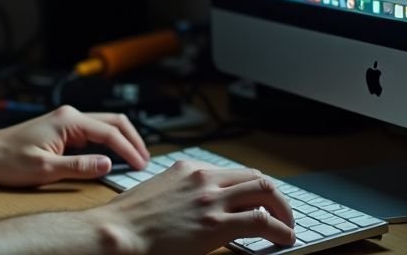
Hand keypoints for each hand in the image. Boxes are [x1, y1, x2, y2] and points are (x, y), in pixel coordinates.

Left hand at [0, 105, 149, 186]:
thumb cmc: (7, 160)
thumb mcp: (45, 169)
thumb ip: (79, 167)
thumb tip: (108, 164)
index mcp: (68, 121)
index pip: (109, 132)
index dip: (129, 149)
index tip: (141, 165)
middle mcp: (69, 116)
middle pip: (113, 122)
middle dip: (132, 140)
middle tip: (145, 159)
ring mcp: (65, 121)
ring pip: (104, 126)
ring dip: (121, 140)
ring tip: (135, 158)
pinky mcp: (61, 129)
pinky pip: (92, 133)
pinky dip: (107, 142)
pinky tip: (113, 156)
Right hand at [91, 161, 295, 254]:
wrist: (119, 231)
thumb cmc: (130, 219)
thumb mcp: (158, 193)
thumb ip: (181, 192)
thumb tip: (194, 206)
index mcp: (189, 168)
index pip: (234, 172)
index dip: (253, 187)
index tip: (260, 201)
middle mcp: (204, 178)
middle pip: (255, 177)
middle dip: (275, 195)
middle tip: (281, 213)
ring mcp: (211, 200)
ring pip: (265, 191)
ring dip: (283, 209)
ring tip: (287, 225)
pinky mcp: (216, 224)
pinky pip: (261, 221)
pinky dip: (280, 229)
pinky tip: (284, 238)